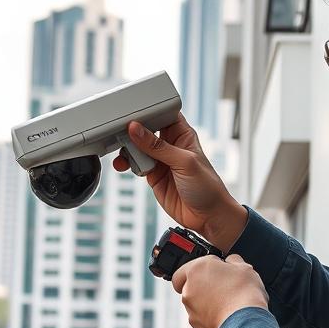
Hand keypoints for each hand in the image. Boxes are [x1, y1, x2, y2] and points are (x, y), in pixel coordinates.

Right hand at [113, 113, 247, 252]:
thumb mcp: (184, 162)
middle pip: (147, 129)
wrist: (207, 217)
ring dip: (128, 148)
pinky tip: (124, 164)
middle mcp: (171, 145)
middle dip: (133, 130)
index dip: (150, 110)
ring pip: (138, 147)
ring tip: (123, 153)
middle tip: (121, 131)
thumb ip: (158, 147)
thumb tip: (136, 129)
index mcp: (183, 135)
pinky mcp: (153, 175)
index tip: (134, 110)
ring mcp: (161, 160)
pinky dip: (127, 163)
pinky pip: (136, 164)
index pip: (164, 114)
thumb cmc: (207, 187)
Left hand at [171, 254, 267, 327]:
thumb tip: (231, 261)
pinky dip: (214, 320)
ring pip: (197, 307)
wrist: (246, 323)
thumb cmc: (244, 293)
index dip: (193, 273)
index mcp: (195, 271)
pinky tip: (230, 318)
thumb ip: (232, 261)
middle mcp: (188, 291)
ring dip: (209, 305)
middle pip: (190, 289)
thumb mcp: (244, 267)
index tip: (208, 274)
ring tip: (230, 305)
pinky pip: (204, 323)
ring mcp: (192, 312)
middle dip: (204, 289)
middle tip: (223, 289)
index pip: (181, 271)